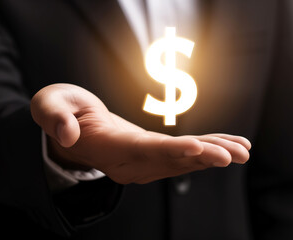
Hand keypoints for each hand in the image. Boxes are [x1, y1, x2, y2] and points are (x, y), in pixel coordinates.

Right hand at [30, 84, 250, 183]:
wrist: (70, 128)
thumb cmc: (60, 112)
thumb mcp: (49, 106)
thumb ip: (54, 118)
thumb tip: (65, 134)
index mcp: (106, 148)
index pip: (141, 151)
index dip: (170, 151)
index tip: (198, 149)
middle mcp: (127, 162)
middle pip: (168, 160)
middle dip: (202, 156)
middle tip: (235, 154)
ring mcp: (140, 162)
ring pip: (180, 161)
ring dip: (212, 155)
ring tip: (243, 151)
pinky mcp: (150, 154)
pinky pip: (181, 155)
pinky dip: (206, 150)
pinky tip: (230, 147)